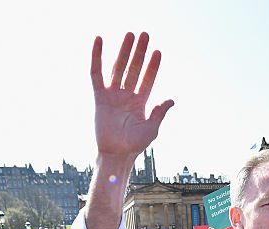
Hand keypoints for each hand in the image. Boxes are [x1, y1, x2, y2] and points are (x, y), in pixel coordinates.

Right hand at [91, 32, 174, 159]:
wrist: (117, 154)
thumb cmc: (134, 145)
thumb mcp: (152, 128)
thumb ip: (160, 112)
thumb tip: (171, 100)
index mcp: (140, 103)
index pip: (147, 79)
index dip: (153, 66)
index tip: (158, 51)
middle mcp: (127, 96)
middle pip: (134, 68)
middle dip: (140, 52)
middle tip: (145, 34)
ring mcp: (113, 95)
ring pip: (119, 68)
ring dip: (124, 51)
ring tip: (130, 34)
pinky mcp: (100, 97)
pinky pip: (96, 74)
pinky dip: (97, 57)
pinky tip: (99, 41)